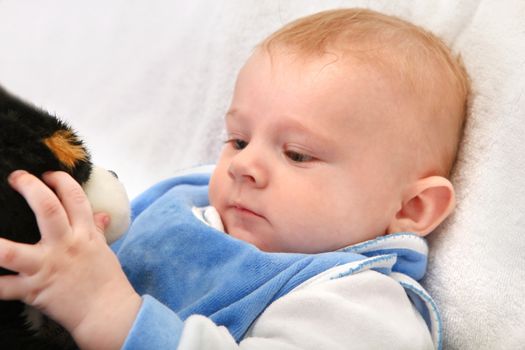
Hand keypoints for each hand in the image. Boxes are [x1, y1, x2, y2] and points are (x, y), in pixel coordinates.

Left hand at [0, 171, 140, 349]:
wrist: (107, 312)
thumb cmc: (106, 280)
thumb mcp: (104, 250)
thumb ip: (97, 231)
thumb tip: (102, 215)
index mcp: (84, 234)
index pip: (74, 199)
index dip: (61, 181)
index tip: (49, 174)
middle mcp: (65, 246)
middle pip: (47, 210)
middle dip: (30, 188)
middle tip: (16, 178)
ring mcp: (47, 267)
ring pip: (12, 252)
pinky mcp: (34, 290)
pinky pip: (4, 288)